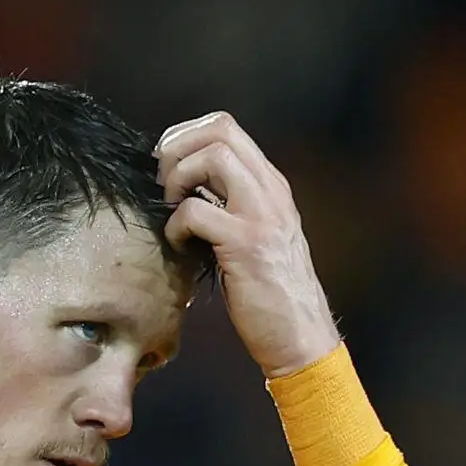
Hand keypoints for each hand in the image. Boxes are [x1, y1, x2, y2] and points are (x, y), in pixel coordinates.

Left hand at [157, 111, 344, 378]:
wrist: (301, 338)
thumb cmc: (270, 294)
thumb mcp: (254, 236)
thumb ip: (230, 205)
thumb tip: (184, 185)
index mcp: (271, 185)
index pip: (225, 127)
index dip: (186, 137)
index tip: (168, 169)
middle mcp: (270, 191)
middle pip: (218, 128)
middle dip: (177, 148)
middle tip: (163, 185)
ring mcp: (261, 215)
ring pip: (212, 156)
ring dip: (178, 178)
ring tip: (172, 210)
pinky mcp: (245, 245)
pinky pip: (195, 210)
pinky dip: (176, 224)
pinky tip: (179, 246)